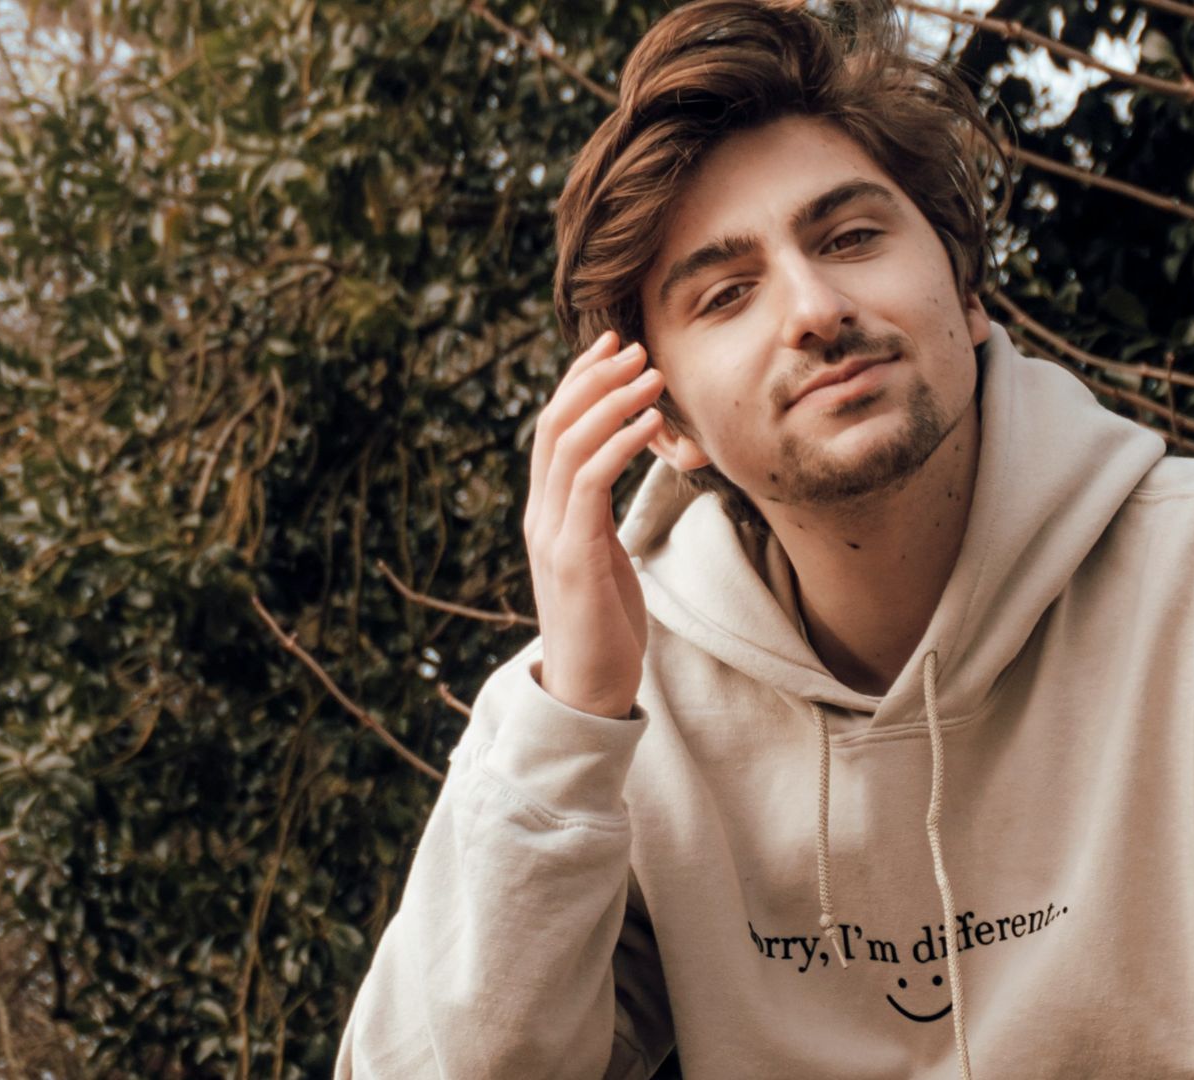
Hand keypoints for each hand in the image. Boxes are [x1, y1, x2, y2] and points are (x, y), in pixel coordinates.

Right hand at [523, 331, 667, 718]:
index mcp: (547, 512)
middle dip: (594, 378)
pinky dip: (620, 446)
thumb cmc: (605, 622)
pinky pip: (590, 486)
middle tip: (635, 345)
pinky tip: (651, 424)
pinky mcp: (573, 558)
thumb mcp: (604, 553)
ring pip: (570, 446)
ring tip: (652, 375)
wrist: (589, 689)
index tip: (615, 345)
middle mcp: (541, 515)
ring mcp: (552, 535)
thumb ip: (601, 512)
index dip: (581, 380)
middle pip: (554, 424)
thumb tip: (621, 470)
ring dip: (613, 402)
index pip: (554, 428)